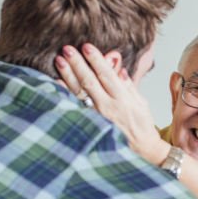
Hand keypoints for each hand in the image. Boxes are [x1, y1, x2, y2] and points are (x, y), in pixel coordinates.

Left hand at [55, 45, 169, 165]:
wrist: (141, 152)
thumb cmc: (142, 127)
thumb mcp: (141, 104)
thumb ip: (129, 86)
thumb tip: (119, 70)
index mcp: (123, 99)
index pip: (107, 75)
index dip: (96, 60)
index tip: (86, 46)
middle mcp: (108, 107)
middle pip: (90, 81)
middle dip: (78, 63)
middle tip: (67, 49)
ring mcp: (97, 117)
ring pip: (79, 93)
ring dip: (68, 76)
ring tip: (59, 61)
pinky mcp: (90, 125)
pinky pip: (75, 107)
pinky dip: (64, 95)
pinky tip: (56, 84)